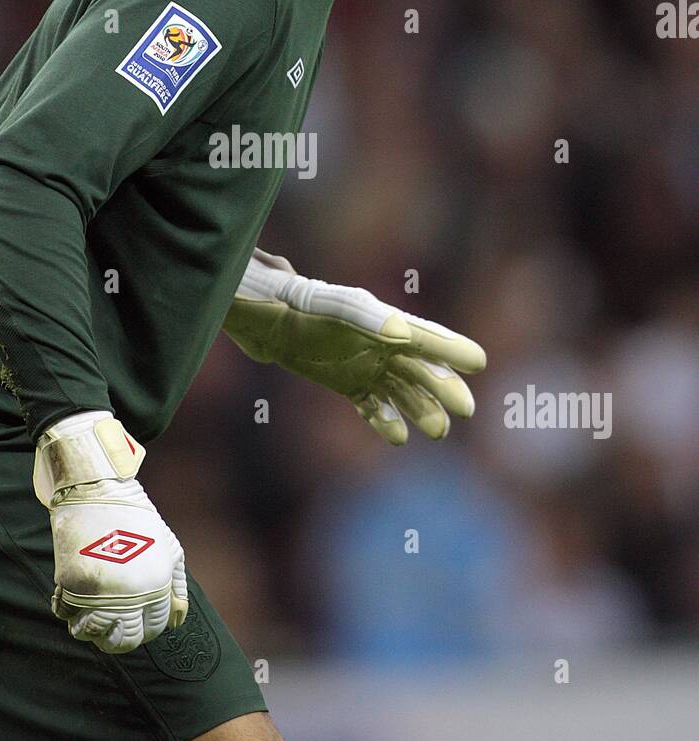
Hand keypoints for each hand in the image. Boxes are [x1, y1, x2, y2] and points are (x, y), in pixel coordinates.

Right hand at [34, 412, 187, 652]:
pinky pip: (65, 614)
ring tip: (89, 619)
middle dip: (116, 640)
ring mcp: (99, 591)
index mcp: (156, 585)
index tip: (133, 622)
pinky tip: (72, 599)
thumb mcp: (169, 547)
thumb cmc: (137, 518)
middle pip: (123, 640)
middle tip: (108, 630)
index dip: (143, 630)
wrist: (98, 490)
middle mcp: (129, 594)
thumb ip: (175, 586)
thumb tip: (176, 621)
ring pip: (91, 634)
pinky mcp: (71, 583)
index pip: (152, 629)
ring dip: (89, 631)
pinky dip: (67, 612)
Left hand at [222, 251, 485, 444]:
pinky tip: (398, 437)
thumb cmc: (299, 303)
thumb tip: (403, 334)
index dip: (453, 350)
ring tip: (437, 431)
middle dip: (444, 389)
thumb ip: (367, 318)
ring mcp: (364, 364)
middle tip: (463, 412)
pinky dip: (385, 420)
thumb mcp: (333, 307)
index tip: (479, 362)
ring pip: (402, 392)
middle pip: (422, 370)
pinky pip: (373, 405)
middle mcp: (381, 343)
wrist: (261, 314)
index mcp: (386, 322)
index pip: (428, 338)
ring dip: (420, 410)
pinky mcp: (345, 382)